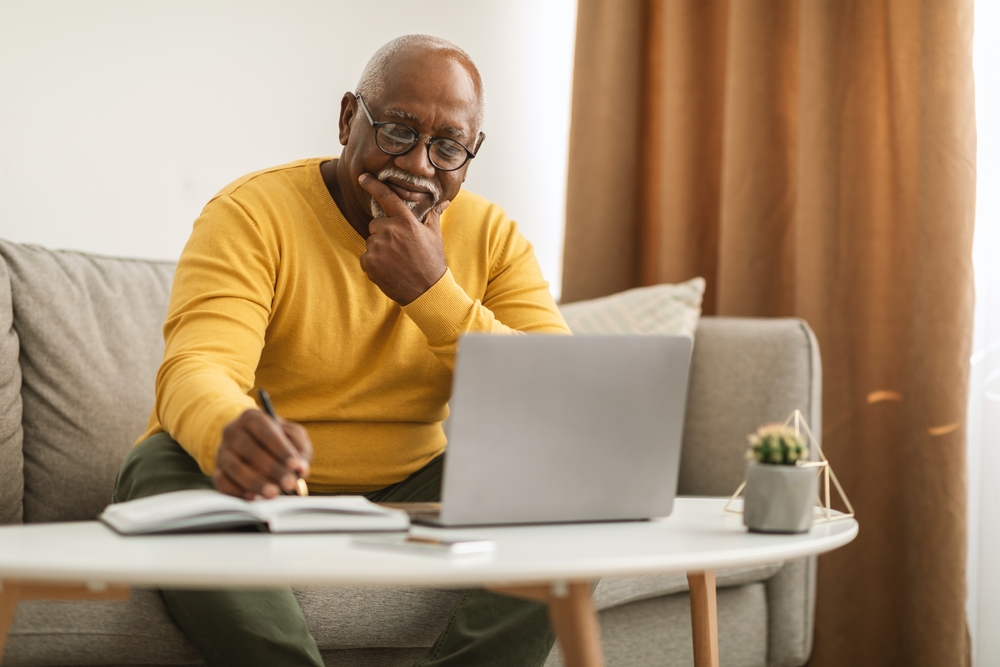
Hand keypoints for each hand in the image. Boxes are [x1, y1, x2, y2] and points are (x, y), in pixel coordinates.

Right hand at [213, 409, 311, 499]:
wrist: (251, 442)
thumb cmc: (277, 439)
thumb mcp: (292, 435)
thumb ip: (300, 449)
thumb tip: (301, 469)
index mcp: (252, 418)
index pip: (266, 432)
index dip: (281, 449)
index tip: (295, 465)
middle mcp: (233, 432)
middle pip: (250, 451)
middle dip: (272, 469)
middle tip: (289, 483)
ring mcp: (223, 451)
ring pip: (235, 468)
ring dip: (256, 483)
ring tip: (274, 494)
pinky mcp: (217, 470)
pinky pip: (222, 482)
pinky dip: (237, 491)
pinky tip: (253, 497)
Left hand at [358, 173, 449, 304]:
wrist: (426, 290)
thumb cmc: (431, 261)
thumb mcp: (434, 235)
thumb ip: (433, 215)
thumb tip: (445, 202)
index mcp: (406, 222)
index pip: (387, 198)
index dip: (373, 185)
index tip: (362, 177)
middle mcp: (390, 231)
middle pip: (376, 224)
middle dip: (384, 233)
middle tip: (399, 248)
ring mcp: (378, 247)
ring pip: (371, 241)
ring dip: (379, 248)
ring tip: (396, 260)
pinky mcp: (369, 262)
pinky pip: (366, 256)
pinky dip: (374, 262)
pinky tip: (388, 269)